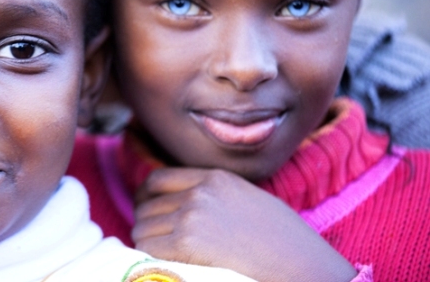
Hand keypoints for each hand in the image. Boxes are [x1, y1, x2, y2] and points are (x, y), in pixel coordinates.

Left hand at [133, 167, 356, 281]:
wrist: (301, 264)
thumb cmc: (282, 240)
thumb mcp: (246, 199)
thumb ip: (212, 195)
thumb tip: (179, 205)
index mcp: (214, 178)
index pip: (158, 179)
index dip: (146, 197)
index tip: (147, 210)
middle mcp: (199, 193)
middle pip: (146, 204)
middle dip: (147, 223)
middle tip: (155, 239)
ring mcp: (191, 216)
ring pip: (142, 226)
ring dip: (147, 241)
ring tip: (163, 253)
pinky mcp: (186, 242)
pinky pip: (146, 245)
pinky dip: (148, 255)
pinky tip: (164, 262)